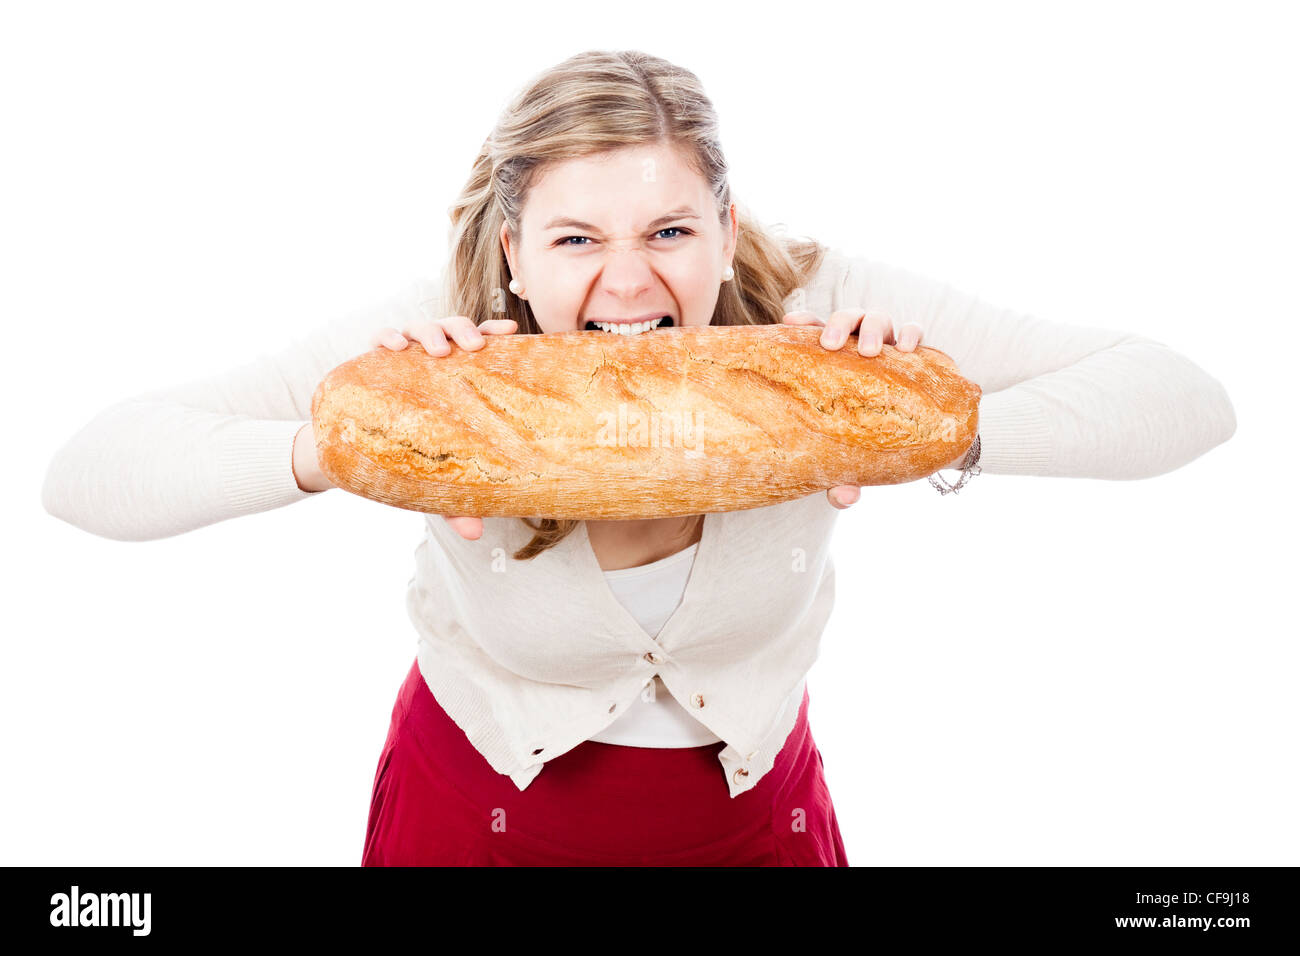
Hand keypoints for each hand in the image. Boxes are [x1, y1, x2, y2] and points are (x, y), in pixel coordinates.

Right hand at [370, 315, 518, 537]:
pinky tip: (393, 348)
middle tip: (473, 348)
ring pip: (419, 327)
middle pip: (453, 328)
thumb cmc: (410, 458)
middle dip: (464, 330)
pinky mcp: (370, 360)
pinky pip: (379, 338)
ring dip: (430, 333)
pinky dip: (386, 337)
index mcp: (457, 376)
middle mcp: (432, 359)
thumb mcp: (435, 480)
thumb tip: (474, 533)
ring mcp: (402, 356)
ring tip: (438, 351)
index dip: (494, 333)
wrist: (356, 452)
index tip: (511, 333)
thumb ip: (455, 501)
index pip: (480, 344)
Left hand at [781, 307, 924, 508]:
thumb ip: (843, 479)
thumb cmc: (870, 445)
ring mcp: (888, 346)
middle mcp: (857, 347)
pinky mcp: (917, 353)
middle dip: (838, 324)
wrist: (920, 440)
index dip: (803, 323)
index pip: (813, 333)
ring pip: (878, 317)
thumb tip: (843, 497)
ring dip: (873, 328)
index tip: (789, 322)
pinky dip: (911, 335)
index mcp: (833, 363)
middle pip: (845, 318)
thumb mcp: (853, 464)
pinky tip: (907, 349)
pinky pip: (915, 331)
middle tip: (830, 344)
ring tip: (870, 350)